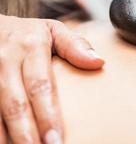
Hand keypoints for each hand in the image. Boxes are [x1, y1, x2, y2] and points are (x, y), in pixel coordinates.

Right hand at [0, 15, 103, 143]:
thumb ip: (75, 45)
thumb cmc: (30, 34)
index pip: (41, 86)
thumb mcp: (54, 30)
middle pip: (16, 104)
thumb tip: (99, 62)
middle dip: (28, 134)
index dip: (47, 115)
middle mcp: (7, 60)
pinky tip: (7, 143)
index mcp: (31, 47)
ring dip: (9, 137)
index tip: (57, 139)